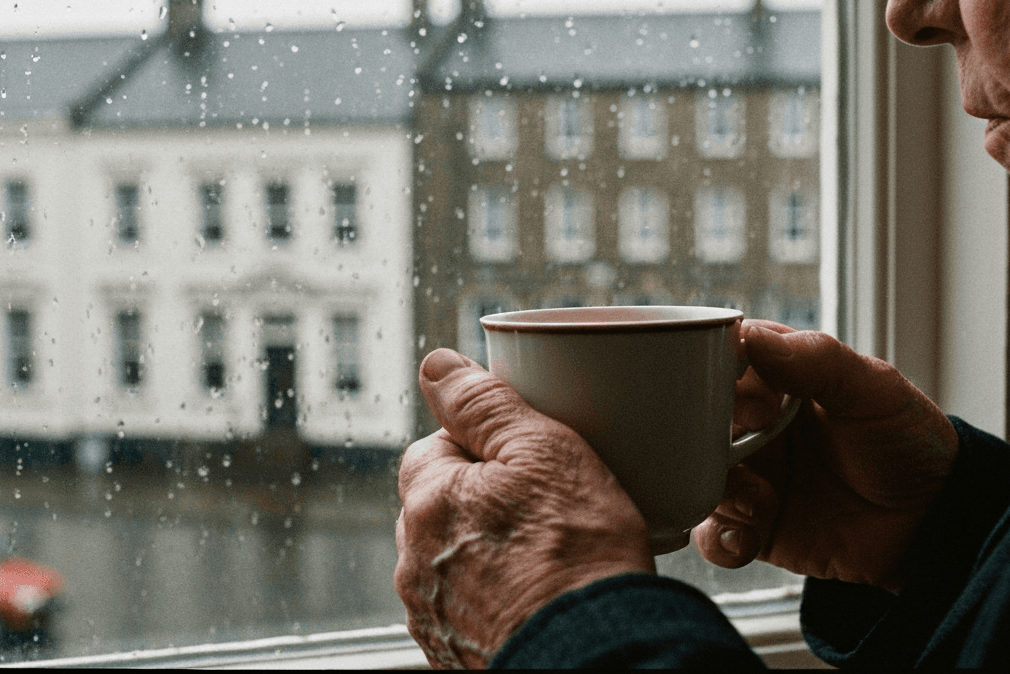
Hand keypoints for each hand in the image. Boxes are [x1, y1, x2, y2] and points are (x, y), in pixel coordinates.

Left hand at [395, 348, 655, 668]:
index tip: (531, 456)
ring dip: (490, 552)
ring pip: (457, 561)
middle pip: (445, 505)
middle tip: (548, 504)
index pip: (438, 446)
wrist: (596, 657)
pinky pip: (473, 609)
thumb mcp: (545, 452)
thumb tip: (436, 364)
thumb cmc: (578, 556)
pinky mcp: (457, 655)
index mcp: (427, 502)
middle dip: (486, 499)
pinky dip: (500, 598)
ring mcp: (433, 617)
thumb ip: (486, 403)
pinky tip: (542, 597)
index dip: (488, 443)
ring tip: (552, 555)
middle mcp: (414, 564)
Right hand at [693, 321, 958, 593]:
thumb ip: (816, 360)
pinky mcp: (754, 526)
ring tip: (758, 502)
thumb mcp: (874, 389)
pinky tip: (750, 537)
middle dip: (703, 440)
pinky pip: (713, 533)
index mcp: (778, 378)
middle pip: (694, 422)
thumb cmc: (909, 442)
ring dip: (716, 491)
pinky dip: (721, 539)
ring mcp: (752, 475)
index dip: (717, 377)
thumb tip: (751, 339)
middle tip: (739, 452)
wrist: (935, 523)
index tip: (750, 403)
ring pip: (695, 477)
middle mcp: (755, 425)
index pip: (722, 362)